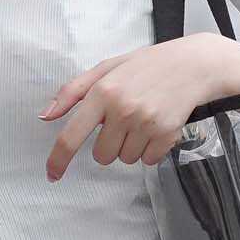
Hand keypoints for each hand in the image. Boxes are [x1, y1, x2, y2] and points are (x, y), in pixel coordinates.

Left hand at [43, 33, 239, 180]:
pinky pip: (148, 160)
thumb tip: (45, 116)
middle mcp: (121, 109)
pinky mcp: (165, 134)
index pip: (71, 136)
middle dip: (110, 144)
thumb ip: (73, 92)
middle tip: (124, 121)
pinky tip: (158, 126)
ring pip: (125, 159)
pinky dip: (151, 149)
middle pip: (102, 156)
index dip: (59, 159)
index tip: (52, 174)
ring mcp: (145, 123)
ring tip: (144, 120)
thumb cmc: (147, 66)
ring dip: (131, 146)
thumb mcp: (107, 68)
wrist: (193, 65)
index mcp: (102, 91)